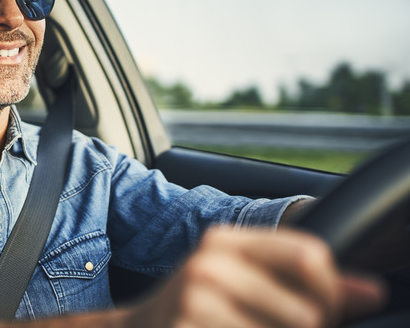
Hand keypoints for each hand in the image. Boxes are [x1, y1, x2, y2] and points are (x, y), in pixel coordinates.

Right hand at [124, 227, 385, 327]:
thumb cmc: (194, 308)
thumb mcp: (241, 282)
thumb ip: (303, 283)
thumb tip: (373, 292)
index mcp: (224, 242)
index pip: (309, 255)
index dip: (332, 292)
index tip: (324, 311)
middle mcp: (209, 263)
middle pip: (307, 311)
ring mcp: (196, 300)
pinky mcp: (188, 327)